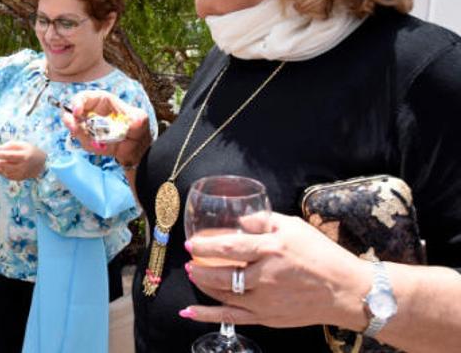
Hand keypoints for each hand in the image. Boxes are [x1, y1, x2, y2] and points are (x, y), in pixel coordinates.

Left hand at [0, 141, 46, 180]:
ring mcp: (20, 174)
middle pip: (4, 165)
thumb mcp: (24, 144)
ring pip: (4, 171)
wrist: (44, 165)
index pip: (8, 156)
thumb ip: (11, 145)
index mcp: (24, 156)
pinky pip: (6, 176)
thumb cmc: (32, 151)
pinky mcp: (19, 179)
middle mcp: (22, 166)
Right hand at [63, 90, 151, 167]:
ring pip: (77, 131)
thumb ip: (137, 120)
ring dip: (83, 137)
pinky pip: (86, 143)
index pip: (84, 97)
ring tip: (97, 142)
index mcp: (102, 102)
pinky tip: (104, 147)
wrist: (136, 146)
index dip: (77, 102)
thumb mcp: (140, 120)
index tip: (77, 112)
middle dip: (71, 122)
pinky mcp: (90, 141)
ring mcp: (89, 128)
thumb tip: (135, 122)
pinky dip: (93, 146)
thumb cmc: (136, 127)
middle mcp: (92, 113)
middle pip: (74, 114)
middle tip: (74, 128)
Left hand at [183, 212, 370, 329]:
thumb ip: (263, 220)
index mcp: (271, 250)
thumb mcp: (293, 226)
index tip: (191, 243)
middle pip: (221, 274)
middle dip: (199, 267)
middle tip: (190, 261)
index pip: (229, 247)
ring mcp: (265, 301)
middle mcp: (265, 277)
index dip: (205, 246)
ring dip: (202, 285)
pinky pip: (230, 318)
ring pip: (222, 295)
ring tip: (193, 275)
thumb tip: (237, 218)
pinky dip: (207, 315)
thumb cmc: (322, 255)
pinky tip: (188, 312)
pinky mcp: (267, 318)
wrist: (347, 291)